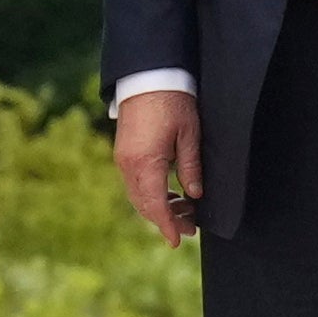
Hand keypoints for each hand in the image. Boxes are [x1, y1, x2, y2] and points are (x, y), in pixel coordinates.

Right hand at [114, 90, 204, 247]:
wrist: (148, 75)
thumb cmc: (172, 100)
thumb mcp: (189, 134)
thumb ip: (191, 167)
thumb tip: (194, 195)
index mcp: (145, 162)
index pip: (155, 205)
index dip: (167, 225)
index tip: (177, 241)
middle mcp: (128, 164)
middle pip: (144, 204)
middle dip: (166, 220)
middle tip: (190, 228)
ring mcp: (123, 158)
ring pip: (138, 195)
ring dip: (159, 207)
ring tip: (184, 210)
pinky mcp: (123, 152)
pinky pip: (135, 182)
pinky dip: (151, 194)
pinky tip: (169, 193)